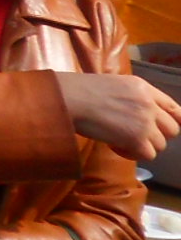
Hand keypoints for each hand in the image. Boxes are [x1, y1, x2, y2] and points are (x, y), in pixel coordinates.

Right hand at [56, 72, 180, 160]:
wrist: (69, 98)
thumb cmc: (80, 90)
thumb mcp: (113, 84)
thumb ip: (132, 97)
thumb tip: (137, 114)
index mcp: (143, 87)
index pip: (174, 108)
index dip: (172, 121)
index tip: (161, 129)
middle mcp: (149, 103)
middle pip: (172, 130)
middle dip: (156, 136)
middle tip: (135, 137)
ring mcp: (144, 121)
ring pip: (160, 145)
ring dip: (142, 147)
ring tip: (120, 142)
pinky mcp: (136, 138)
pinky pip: (147, 155)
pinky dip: (132, 155)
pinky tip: (115, 147)